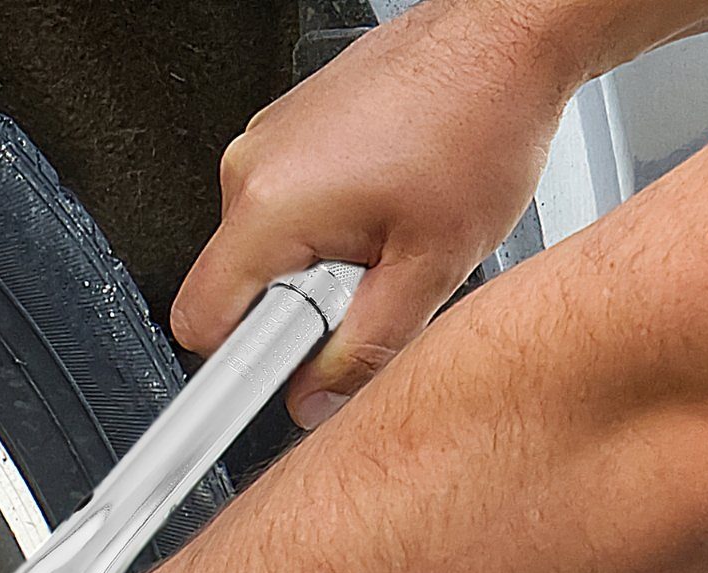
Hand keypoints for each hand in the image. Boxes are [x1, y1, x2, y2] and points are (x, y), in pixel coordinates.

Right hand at [172, 0, 582, 425]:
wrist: (507, 32)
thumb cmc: (481, 118)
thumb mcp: (432, 264)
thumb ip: (364, 350)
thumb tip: (317, 401)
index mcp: (271, 206)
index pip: (200, 324)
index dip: (239, 366)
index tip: (276, 374)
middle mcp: (252, 167)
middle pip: (233, 289)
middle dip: (294, 308)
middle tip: (365, 282)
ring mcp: (266, 141)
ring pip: (261, 250)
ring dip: (314, 263)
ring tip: (384, 229)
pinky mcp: (286, 127)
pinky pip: (281, 206)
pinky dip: (323, 221)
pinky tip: (382, 198)